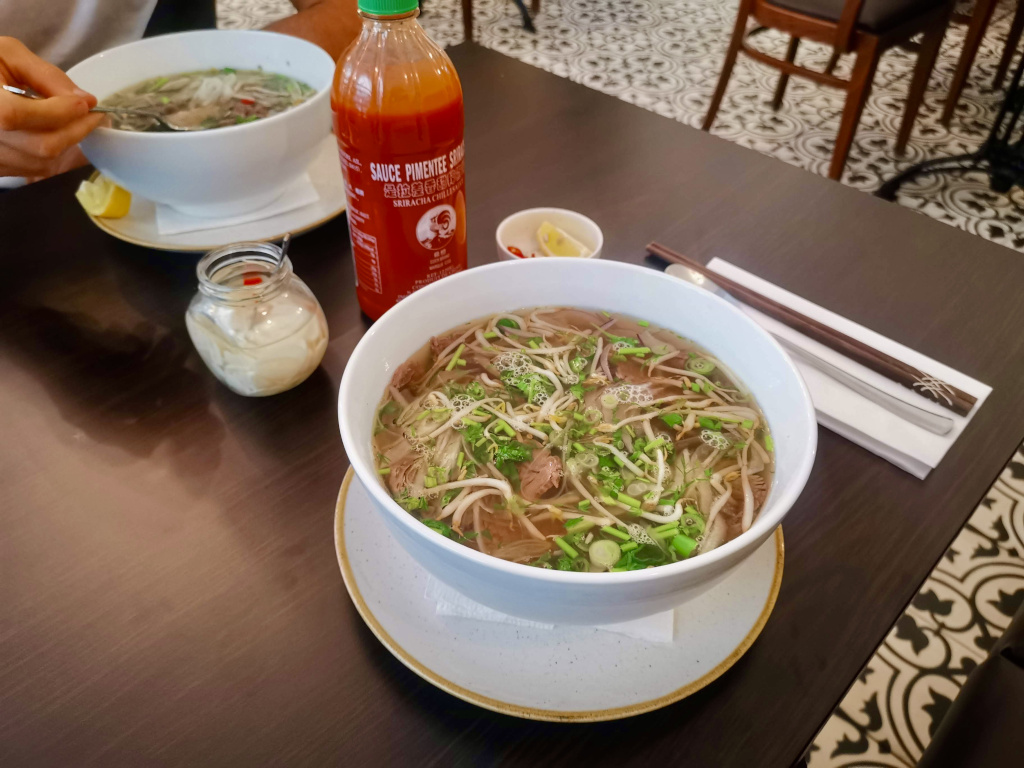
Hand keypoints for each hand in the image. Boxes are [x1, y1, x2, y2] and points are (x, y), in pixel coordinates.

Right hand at [0, 37, 104, 179]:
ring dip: (65, 143)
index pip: (19, 115)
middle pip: (41, 146)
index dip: (58, 112)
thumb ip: (46, 76)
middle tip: (92, 115)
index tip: (86, 104)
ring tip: (70, 121)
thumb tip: (84, 100)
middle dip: (75, 130)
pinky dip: (51, 153)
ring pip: (42, 162)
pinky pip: (34, 169)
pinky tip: (52, 132)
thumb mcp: (9, 54)